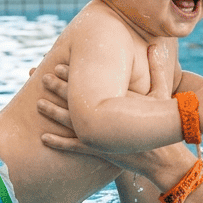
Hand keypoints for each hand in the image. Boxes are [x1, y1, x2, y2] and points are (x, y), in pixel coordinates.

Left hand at [38, 44, 176, 165]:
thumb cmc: (164, 123)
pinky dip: (58, 143)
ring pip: (68, 121)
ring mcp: (99, 135)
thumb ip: (157, 69)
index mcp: (116, 98)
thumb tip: (156, 46)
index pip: (87, 82)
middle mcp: (104, 115)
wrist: (164, 157)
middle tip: (41, 77)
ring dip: (51, 111)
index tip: (57, 64)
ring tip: (37, 103)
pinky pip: (73, 147)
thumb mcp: (162, 94)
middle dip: (56, 87)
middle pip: (74, 98)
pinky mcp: (98, 151)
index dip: (70, 74)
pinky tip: (43, 138)